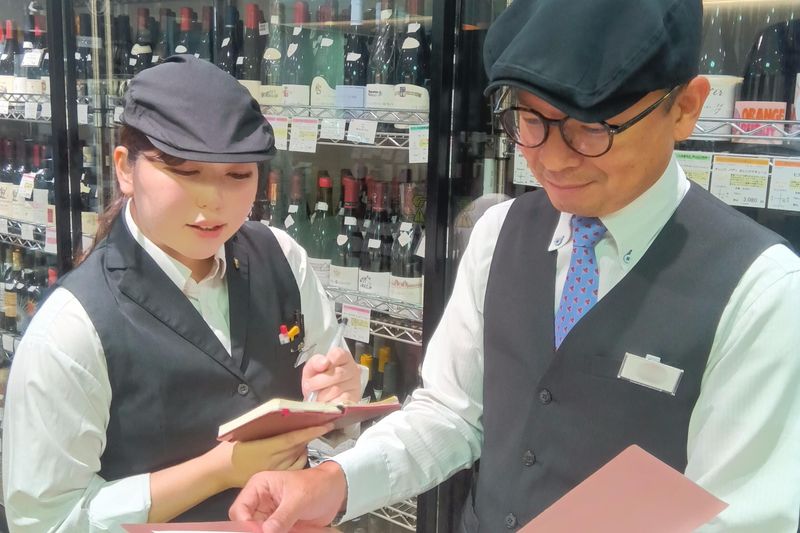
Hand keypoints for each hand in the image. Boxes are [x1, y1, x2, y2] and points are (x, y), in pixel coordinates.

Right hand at [206, 424, 332, 489]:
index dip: (311, 431)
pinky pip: (295, 468)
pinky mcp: (275, 477)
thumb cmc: (230, 449)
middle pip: (300, 447)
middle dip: (310, 436)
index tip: (326, 424)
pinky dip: (299, 458)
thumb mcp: (245, 432)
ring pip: (299, 457)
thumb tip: (284, 416)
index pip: (294, 438)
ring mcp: (276, 470)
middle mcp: (275, 460)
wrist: (218, 471)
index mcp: (267, 447)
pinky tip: (295, 452)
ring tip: (301, 439)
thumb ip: (266, 426)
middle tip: (318, 425)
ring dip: (303, 447)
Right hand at [229, 461, 346, 532]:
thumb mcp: (300, 499)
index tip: (259, 532)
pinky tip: (290, 532)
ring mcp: (267, 515)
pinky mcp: (276, 525)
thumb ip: (283, 516)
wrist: (335, 492)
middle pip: (245, 524)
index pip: (240, 509)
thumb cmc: (317, 486)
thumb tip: (267, 531)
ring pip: (256, 531)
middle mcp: (259, 501)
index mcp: (259, 486)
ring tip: (285, 530)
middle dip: (254, 531)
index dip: (245, 524)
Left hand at [302, 348, 360, 402]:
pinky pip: (340, 401)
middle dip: (318, 382)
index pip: (338, 354)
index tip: (320, 368)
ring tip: (318, 395)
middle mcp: (352, 369)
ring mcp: (355, 384)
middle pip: (337, 374)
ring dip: (322, 395)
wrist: (318, 398)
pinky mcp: (354, 398)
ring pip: (337, 389)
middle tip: (310, 386)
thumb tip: (324, 362)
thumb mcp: (312, 369)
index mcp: (343, 358)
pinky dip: (329, 403)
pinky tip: (326, 401)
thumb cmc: (317, 381)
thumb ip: (315, 362)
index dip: (327, 361)